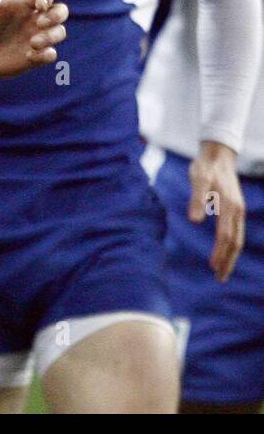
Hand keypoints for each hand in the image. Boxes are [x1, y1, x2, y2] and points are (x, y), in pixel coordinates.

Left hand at [0, 0, 67, 76]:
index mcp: (24, 3)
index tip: (39, 5)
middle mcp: (35, 19)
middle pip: (60, 12)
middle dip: (56, 16)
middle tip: (40, 23)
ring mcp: (37, 37)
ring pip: (59, 33)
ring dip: (51, 37)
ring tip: (33, 43)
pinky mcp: (35, 56)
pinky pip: (50, 55)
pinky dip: (45, 55)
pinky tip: (28, 55)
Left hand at [187, 141, 245, 281]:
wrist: (217, 155)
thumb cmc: (204, 167)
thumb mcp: (197, 179)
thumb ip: (196, 199)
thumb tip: (194, 220)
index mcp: (229, 206)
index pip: (225, 236)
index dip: (219, 252)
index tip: (212, 266)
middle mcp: (237, 211)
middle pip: (235, 242)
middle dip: (228, 261)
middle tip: (220, 278)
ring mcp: (238, 210)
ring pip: (237, 239)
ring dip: (230, 256)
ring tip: (222, 271)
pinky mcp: (235, 209)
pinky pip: (236, 233)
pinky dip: (232, 246)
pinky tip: (225, 252)